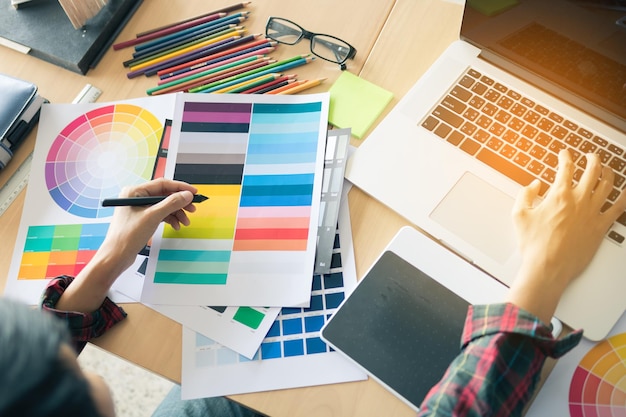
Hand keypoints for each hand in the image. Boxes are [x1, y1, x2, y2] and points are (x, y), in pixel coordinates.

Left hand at [56, 178, 197, 312]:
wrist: (116, 256)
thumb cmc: (128, 235)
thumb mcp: (153, 216)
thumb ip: (171, 203)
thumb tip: (187, 195)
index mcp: (135, 191)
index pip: (162, 184)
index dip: (180, 187)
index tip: (194, 192)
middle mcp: (136, 197)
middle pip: (164, 195)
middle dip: (179, 202)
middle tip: (192, 209)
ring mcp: (139, 208)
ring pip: (164, 206)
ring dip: (176, 213)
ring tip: (185, 222)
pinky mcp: (142, 218)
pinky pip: (160, 214)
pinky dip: (170, 219)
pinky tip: (176, 226)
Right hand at [507, 149, 625, 323]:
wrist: (548, 266)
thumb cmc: (534, 244)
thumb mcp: (518, 215)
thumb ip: (525, 195)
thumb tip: (534, 186)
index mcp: (559, 195)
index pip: (566, 167)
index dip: (565, 156)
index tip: (564, 154)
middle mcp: (579, 200)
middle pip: (592, 170)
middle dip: (592, 159)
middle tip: (590, 156)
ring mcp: (592, 213)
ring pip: (608, 185)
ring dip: (608, 172)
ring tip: (607, 169)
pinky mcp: (601, 227)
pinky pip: (618, 208)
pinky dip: (623, 197)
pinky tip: (625, 192)